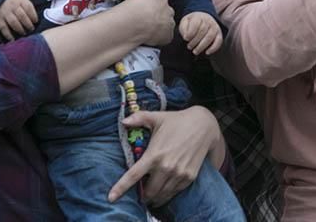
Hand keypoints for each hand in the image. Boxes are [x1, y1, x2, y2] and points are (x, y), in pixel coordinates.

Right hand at [0, 0, 36, 39]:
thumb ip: (28, 6)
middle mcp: (12, 6)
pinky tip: (12, 40)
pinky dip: (8, 35)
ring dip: (20, 29)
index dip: (33, 15)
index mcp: (20, 0)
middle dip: (28, 24)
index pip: (28, 7)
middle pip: (22, 16)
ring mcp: (5, 12)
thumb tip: (37, 20)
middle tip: (31, 29)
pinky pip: (3, 27)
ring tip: (24, 33)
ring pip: (13, 22)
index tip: (36, 21)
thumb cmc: (16, 1)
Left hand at [108, 107, 222, 206]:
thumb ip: (139, 118)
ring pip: (161, 195)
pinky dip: (167, 195)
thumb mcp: (157, 117)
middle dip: (142, 195)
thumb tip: (123, 121)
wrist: (204, 126)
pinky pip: (174, 192)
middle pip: (148, 191)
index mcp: (154, 154)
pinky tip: (163, 192)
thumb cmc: (178, 120)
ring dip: (154, 198)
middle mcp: (166, 166)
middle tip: (140, 194)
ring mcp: (178, 173)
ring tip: (151, 196)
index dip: (121, 187)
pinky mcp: (189, 177)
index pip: (134, 175)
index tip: (111, 197)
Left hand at [179, 13, 222, 55]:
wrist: (203, 19)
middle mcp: (208, 21)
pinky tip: (207, 52)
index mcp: (198, 17)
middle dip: (195, 41)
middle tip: (189, 47)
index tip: (185, 38)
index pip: (196, 24)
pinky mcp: (219, 34)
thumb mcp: (185, 22)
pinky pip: (219, 41)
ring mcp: (215, 27)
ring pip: (210, 37)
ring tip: (195, 51)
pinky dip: (213, 48)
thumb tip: (186, 37)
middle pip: (202, 31)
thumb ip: (184, 28)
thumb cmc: (192, 23)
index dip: (190, 32)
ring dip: (202, 46)